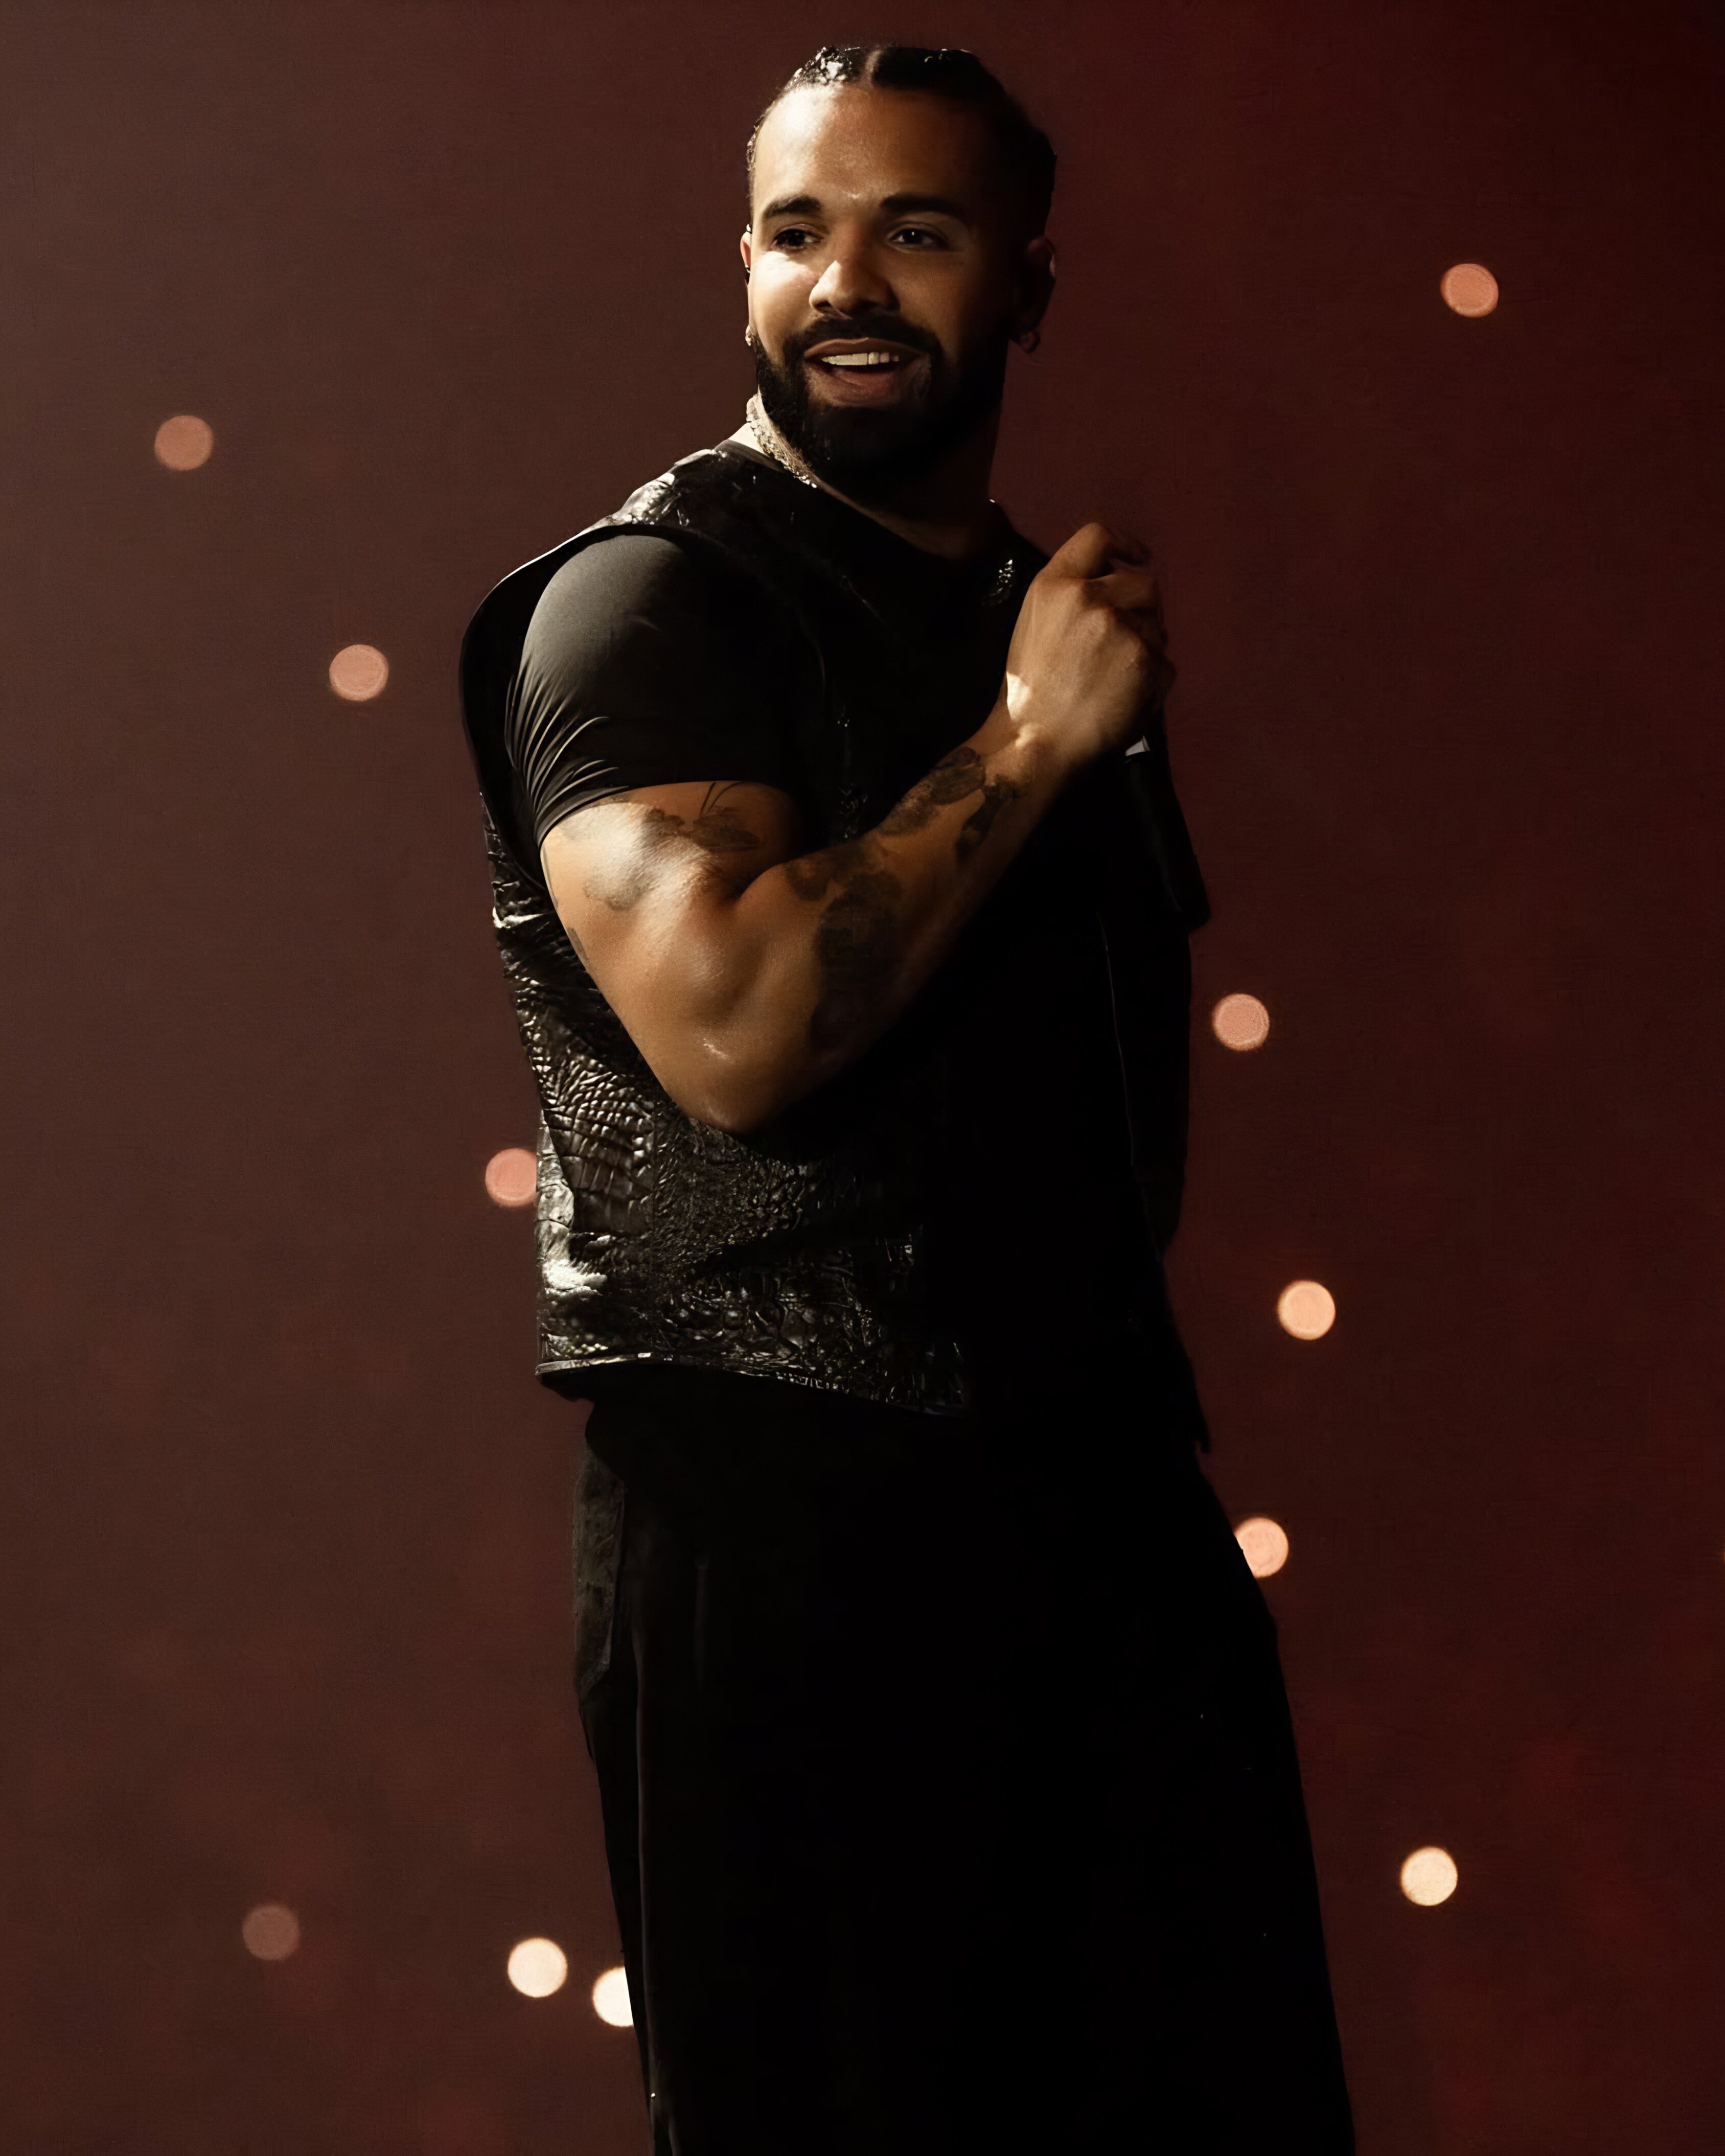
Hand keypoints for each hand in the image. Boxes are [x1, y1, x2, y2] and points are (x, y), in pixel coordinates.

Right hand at [1001, 523, 1175, 773]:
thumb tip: (1114, 584)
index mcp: (1055, 585)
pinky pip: (1165, 664)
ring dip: (1147, 649)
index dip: (1125, 543)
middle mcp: (1089, 597)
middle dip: (1143, 612)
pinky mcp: (1145, 661)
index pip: (1098, 537)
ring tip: (1117, 679)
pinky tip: (1126, 698)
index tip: (1140, 557)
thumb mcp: (1035, 624)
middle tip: (1124, 644)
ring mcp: (1120, 628)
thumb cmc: (1030, 691)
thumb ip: (1071, 596)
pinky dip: (1153, 683)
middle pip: (1144, 584)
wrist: (1036, 740)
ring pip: (1158, 627)